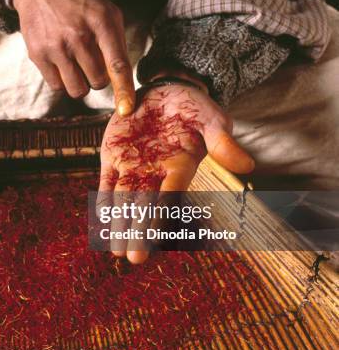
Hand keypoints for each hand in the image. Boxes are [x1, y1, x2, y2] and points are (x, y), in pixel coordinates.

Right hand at [13, 0, 134, 115]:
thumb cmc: (79, 2)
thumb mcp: (106, 11)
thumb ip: (117, 43)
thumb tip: (121, 80)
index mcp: (101, 22)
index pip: (117, 64)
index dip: (124, 90)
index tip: (126, 109)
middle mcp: (78, 36)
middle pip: (98, 82)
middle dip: (98, 77)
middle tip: (91, 61)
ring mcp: (56, 47)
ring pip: (77, 90)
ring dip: (81, 83)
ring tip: (76, 64)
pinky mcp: (38, 55)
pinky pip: (57, 86)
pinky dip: (62, 80)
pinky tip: (61, 63)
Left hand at [98, 84, 254, 263]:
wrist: (162, 91)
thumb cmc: (192, 107)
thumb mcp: (211, 119)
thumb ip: (223, 142)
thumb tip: (248, 166)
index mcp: (180, 167)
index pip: (170, 194)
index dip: (162, 214)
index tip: (157, 237)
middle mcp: (155, 172)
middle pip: (145, 205)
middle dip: (139, 232)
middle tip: (134, 259)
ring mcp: (132, 166)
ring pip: (123, 200)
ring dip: (119, 224)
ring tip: (116, 252)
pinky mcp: (113, 157)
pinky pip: (106, 181)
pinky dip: (103, 200)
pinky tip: (100, 221)